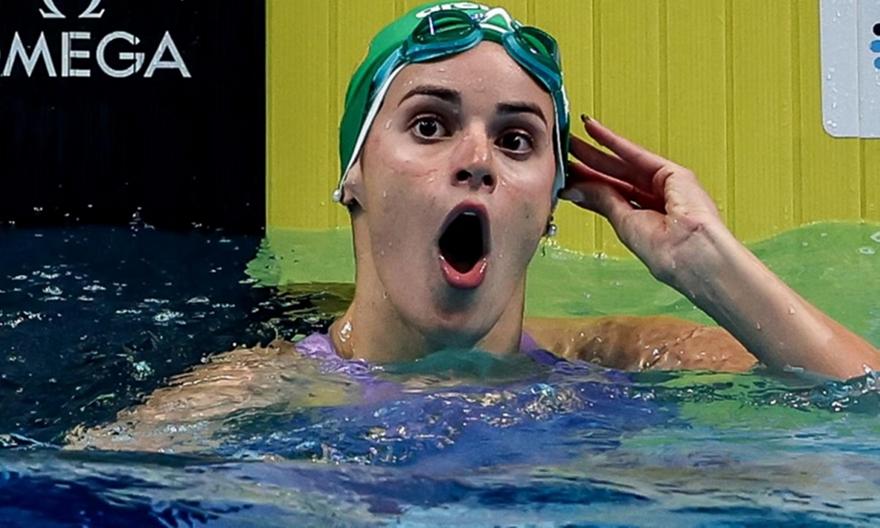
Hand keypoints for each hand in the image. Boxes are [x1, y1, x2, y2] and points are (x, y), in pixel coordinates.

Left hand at [560, 116, 723, 285]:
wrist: (691, 253)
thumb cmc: (665, 253)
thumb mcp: (624, 223)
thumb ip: (602, 201)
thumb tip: (575, 189)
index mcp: (642, 221)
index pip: (606, 197)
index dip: (584, 185)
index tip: (564, 175)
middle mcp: (652, 202)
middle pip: (611, 179)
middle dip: (585, 165)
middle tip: (562, 151)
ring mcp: (663, 186)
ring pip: (621, 164)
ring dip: (595, 151)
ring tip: (570, 139)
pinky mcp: (672, 173)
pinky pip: (636, 154)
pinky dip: (614, 141)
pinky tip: (594, 130)